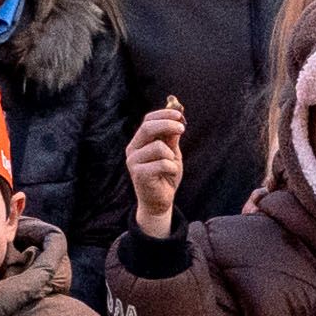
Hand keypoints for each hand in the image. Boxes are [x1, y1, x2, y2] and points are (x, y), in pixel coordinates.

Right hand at [125, 98, 188, 243]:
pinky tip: (169, 174)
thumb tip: (178, 113)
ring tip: (171, 165)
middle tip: (182, 128)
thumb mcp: (172, 152)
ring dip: (172, 155)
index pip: (148, 120)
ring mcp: (133, 162)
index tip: (180, 114)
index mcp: (139, 141)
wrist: (160, 201)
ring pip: (158, 147)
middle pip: (147, 127)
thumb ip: (172, 136)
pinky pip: (162, 163)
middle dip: (168, 124)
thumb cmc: (165, 175)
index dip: (164, 114)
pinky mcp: (139, 174)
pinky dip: (172, 167)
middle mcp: (133, 149)